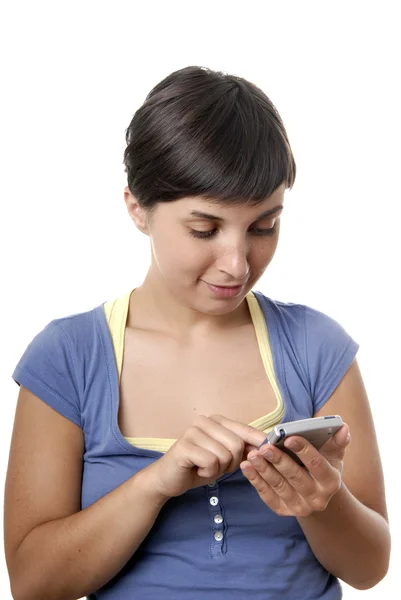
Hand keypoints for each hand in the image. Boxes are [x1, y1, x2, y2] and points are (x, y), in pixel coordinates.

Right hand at [146, 414, 265, 498]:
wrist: (168, 479)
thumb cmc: (198, 466)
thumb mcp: (225, 457)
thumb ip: (242, 449)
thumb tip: (267, 445)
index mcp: (216, 420)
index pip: (245, 429)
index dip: (259, 440)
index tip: (271, 446)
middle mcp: (205, 421)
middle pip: (237, 444)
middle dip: (232, 463)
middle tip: (217, 466)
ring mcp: (193, 431)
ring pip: (225, 455)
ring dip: (218, 469)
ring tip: (205, 467)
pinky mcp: (184, 446)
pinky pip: (211, 463)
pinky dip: (208, 473)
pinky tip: (197, 470)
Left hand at [240, 424, 350, 516]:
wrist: (315, 493)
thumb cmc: (323, 466)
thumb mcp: (332, 455)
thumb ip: (337, 441)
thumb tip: (343, 428)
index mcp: (331, 482)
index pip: (317, 465)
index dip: (304, 450)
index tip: (289, 438)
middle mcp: (317, 499)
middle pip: (296, 477)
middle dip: (279, 461)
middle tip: (265, 447)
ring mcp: (300, 507)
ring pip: (279, 487)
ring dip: (264, 470)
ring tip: (253, 454)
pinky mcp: (283, 511)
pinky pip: (267, 496)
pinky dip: (256, 481)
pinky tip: (247, 467)